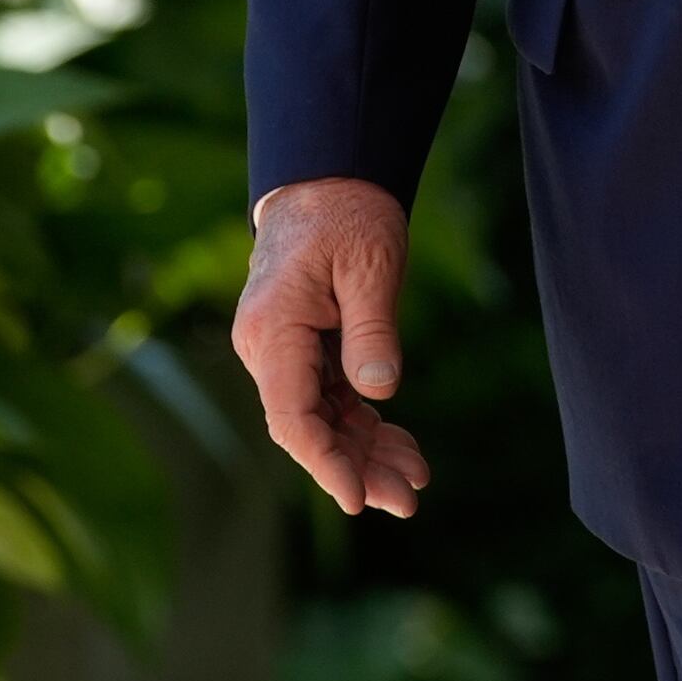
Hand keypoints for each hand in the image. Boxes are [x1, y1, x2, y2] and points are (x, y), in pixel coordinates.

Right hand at [233, 177, 429, 515]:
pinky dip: (363, 424)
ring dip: (365, 452)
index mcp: (272, 330)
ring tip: (415, 480)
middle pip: (307, 429)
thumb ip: (372, 329)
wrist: (328, 180)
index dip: (325, 463)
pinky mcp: (304, 351)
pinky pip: (331, 400)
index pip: (292, 417)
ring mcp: (283, 352)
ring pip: (321, 420)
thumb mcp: (370, 265)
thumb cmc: (347, 214)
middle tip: (409, 500)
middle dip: (356, 468)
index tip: (358, 498)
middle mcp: (266, 348)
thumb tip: (378, 392)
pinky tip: (402, 446)